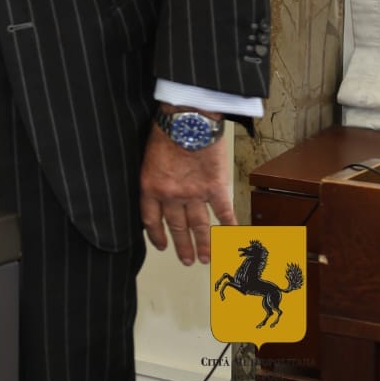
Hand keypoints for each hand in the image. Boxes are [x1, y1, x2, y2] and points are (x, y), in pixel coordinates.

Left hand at [139, 122, 234, 264]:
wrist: (188, 119)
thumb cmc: (165, 130)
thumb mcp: (146, 156)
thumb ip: (152, 176)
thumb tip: (155, 189)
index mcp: (151, 187)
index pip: (151, 220)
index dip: (156, 236)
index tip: (162, 246)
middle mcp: (172, 195)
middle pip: (177, 227)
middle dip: (182, 247)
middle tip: (186, 261)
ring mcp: (195, 194)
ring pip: (200, 226)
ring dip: (204, 244)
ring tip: (206, 259)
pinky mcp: (216, 187)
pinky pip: (223, 212)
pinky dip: (229, 226)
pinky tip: (233, 236)